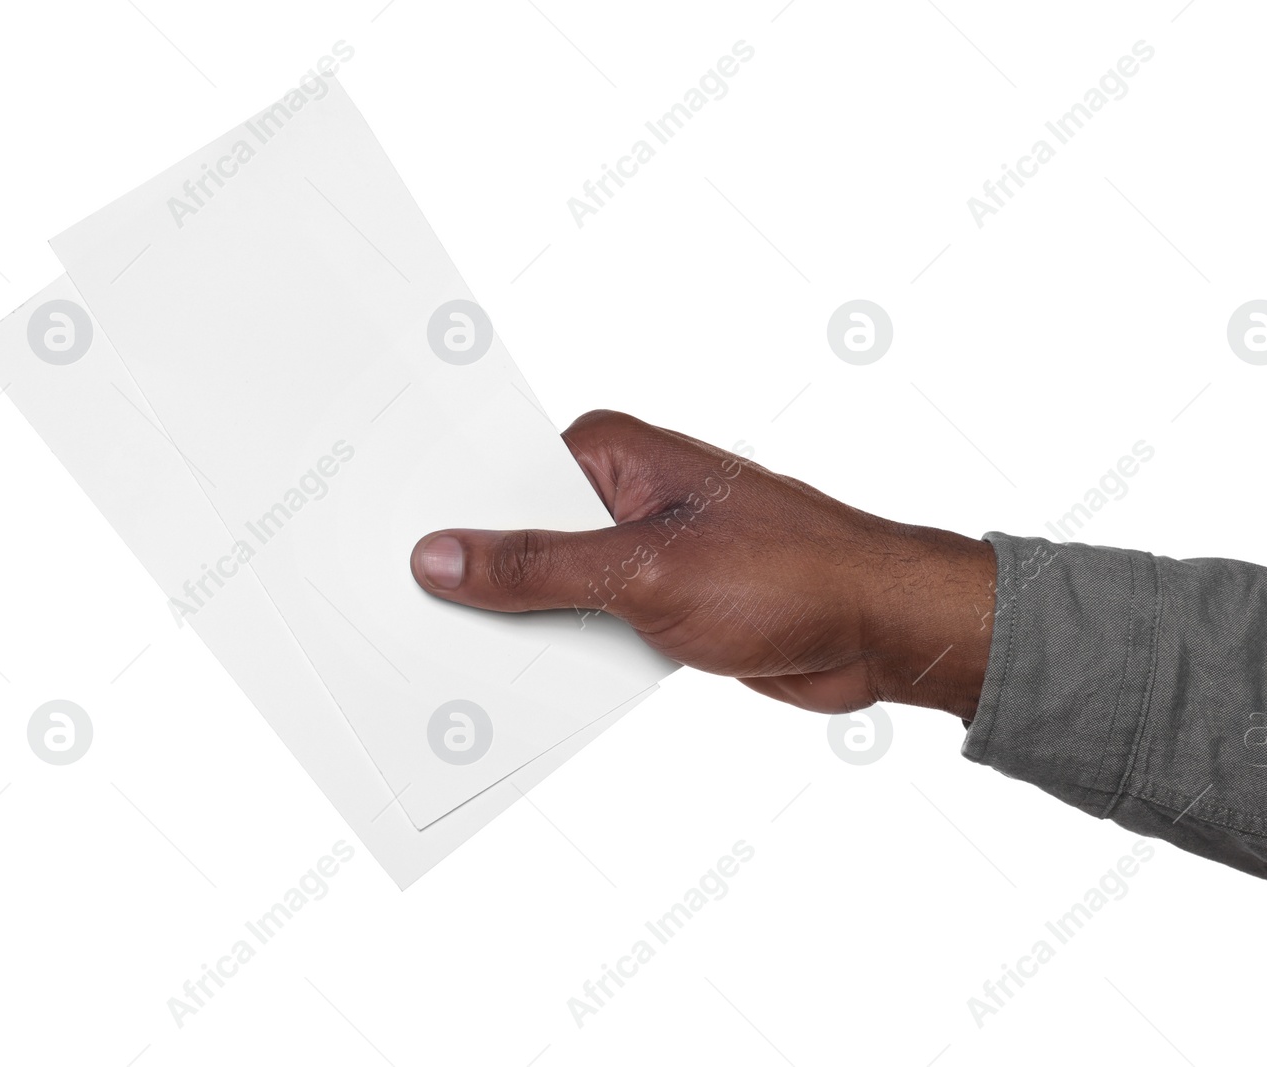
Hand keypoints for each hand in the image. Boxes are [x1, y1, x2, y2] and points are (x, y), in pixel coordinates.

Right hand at [409, 410, 994, 717]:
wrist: (880, 628)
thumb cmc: (789, 572)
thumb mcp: (643, 572)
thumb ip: (537, 568)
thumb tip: (446, 558)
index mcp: (615, 450)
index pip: (502, 475)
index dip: (447, 517)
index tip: (387, 551)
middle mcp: (624, 490)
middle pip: (521, 535)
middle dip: (477, 579)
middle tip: (402, 620)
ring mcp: (642, 549)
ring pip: (553, 588)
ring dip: (522, 625)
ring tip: (449, 662)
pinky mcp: (661, 603)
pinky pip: (590, 625)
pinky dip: (564, 651)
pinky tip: (520, 684)